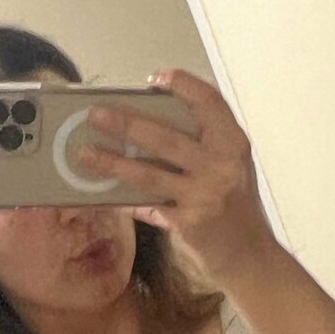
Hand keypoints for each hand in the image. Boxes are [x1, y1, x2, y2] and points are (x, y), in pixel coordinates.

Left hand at [82, 67, 280, 288]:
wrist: (251, 256)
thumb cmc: (235, 207)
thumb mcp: (230, 168)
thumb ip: (202, 147)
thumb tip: (147, 128)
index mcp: (234, 144)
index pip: (210, 103)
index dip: (184, 85)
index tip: (157, 77)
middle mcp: (222, 166)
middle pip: (167, 138)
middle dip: (126, 124)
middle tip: (95, 114)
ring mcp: (205, 196)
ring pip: (149, 174)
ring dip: (112, 163)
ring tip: (84, 153)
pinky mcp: (189, 223)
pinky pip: (146, 207)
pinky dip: (120, 201)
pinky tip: (97, 195)